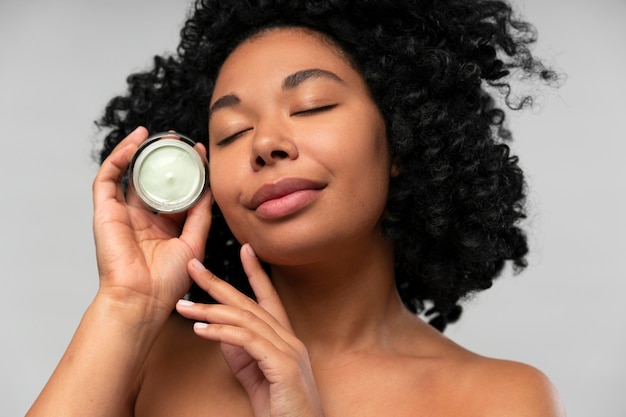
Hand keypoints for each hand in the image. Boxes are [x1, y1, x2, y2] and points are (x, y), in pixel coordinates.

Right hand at [92, 126, 212, 317]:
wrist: (143, 299)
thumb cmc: (167, 281)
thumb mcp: (194, 242)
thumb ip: (200, 215)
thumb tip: (210, 189)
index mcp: (163, 226)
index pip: (174, 190)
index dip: (186, 171)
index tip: (199, 153)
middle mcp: (142, 218)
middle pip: (151, 179)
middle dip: (162, 157)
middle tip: (176, 139)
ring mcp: (122, 214)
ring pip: (127, 173)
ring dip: (139, 151)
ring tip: (154, 134)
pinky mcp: (104, 212)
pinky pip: (108, 178)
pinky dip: (119, 158)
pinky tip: (135, 143)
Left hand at [176, 244, 324, 416]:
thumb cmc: (280, 409)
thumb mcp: (255, 375)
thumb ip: (241, 352)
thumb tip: (220, 330)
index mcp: (285, 339)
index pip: (269, 297)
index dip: (256, 272)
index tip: (244, 248)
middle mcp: (289, 339)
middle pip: (250, 303)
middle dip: (219, 283)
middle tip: (194, 266)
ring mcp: (288, 351)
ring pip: (245, 319)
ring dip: (210, 310)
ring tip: (184, 306)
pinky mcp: (283, 366)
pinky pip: (247, 341)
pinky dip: (221, 333)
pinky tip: (201, 330)